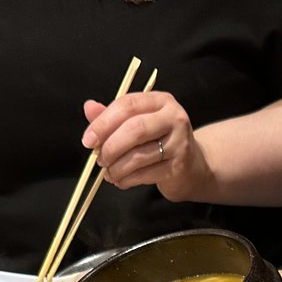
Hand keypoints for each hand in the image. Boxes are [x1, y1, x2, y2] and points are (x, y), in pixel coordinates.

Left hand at [82, 91, 213, 202]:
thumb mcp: (137, 123)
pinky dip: (127, 180)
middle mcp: (174, 118)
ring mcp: (180, 143)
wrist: (193, 167)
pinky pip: (146, 174)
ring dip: (117, 168)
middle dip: (110, 147)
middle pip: (134, 129)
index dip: (103, 122)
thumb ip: (112, 116)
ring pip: (139, 155)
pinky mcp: (179, 166)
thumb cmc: (160, 141)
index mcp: (160, 101)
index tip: (88, 140)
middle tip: (99, 159)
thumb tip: (89, 108)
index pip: (128, 105)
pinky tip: (121, 181)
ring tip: (109, 173)